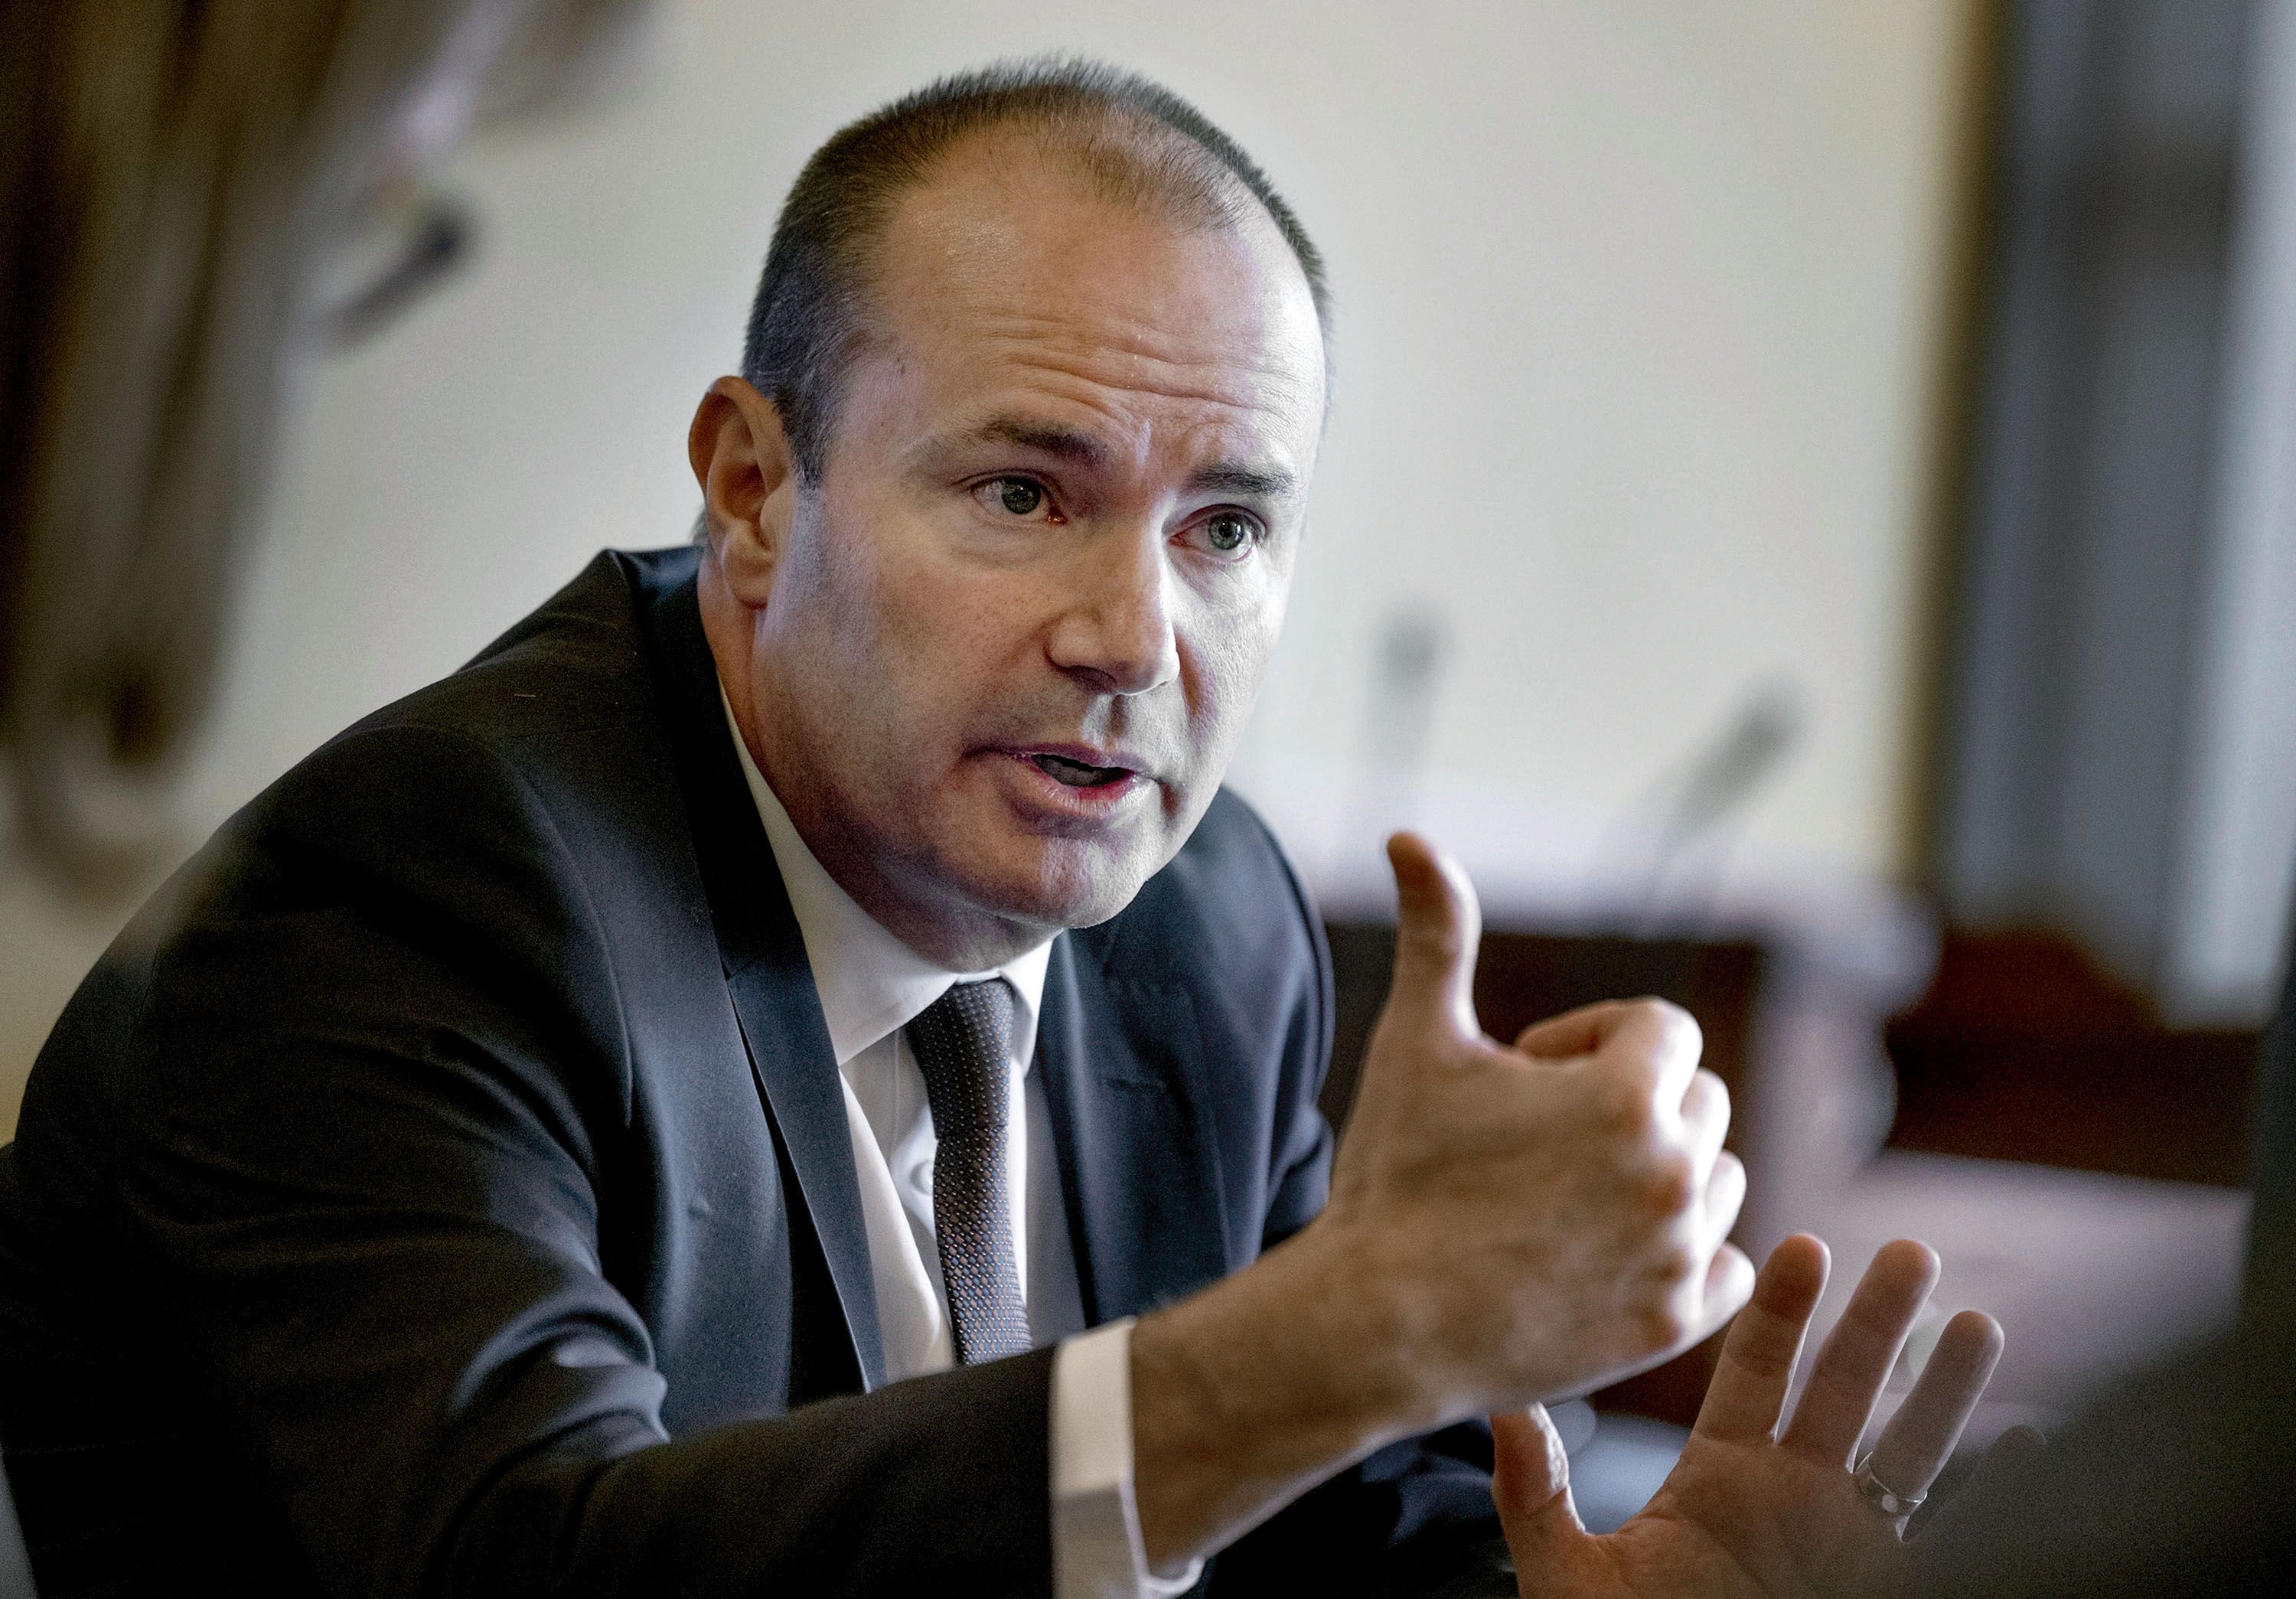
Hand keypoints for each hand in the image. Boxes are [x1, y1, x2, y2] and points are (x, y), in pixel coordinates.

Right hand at [1318, 832, 1754, 1421]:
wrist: (1378, 1323)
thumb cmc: (1396, 1174)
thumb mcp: (1417, 1042)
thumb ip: (1437, 933)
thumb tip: (1408, 836)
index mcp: (1625, 1096)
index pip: (1662, 1030)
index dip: (1590, 1041)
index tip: (1524, 1076)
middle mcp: (1672, 1173)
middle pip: (1698, 1100)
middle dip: (1630, 1103)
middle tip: (1540, 1138)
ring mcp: (1678, 1254)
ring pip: (1718, 1179)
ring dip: (1661, 1172)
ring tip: (1571, 1193)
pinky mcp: (1675, 1324)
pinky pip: (1728, 1263)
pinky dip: (1684, 1252)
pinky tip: (1604, 1249)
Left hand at [1491, 1235, 2004, 1598]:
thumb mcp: (1570, 1575)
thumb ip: (1536, 1492)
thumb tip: (1501, 1401)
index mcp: (1719, 1480)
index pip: (1754, 1372)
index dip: (1782, 1310)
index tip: (1804, 1245)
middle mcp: (1791, 1499)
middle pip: (1843, 1390)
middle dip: (1877, 1320)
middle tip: (1912, 1249)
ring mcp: (1844, 1546)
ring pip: (1907, 1451)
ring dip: (1944, 1389)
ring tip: (1977, 1320)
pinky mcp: (1887, 1586)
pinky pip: (1951, 1533)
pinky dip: (1995, 1494)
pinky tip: (2028, 1445)